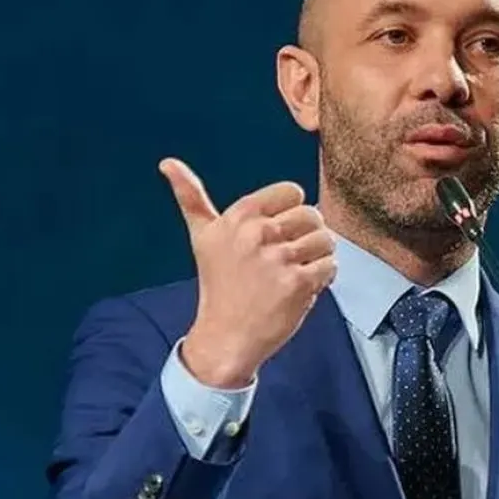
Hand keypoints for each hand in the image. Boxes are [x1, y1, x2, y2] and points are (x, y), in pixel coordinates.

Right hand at [159, 158, 336, 387]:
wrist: (225, 336)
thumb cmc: (218, 285)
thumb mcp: (202, 236)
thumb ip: (190, 196)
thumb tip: (167, 162)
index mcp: (239, 216)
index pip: (293, 192)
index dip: (291, 213)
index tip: (276, 234)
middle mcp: (257, 234)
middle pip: (313, 215)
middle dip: (308, 236)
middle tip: (288, 257)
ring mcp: (278, 259)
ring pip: (326, 240)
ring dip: (318, 257)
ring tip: (296, 271)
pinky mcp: (298, 283)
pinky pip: (330, 266)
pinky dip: (324, 277)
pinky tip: (303, 286)